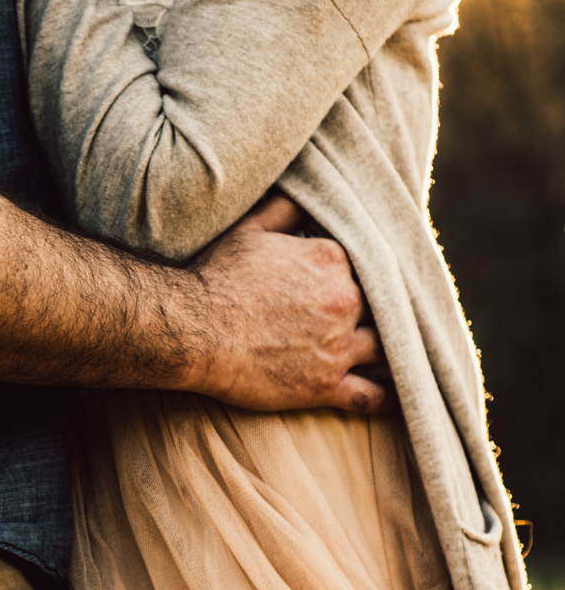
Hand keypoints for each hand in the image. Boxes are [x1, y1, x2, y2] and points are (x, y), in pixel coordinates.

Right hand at [192, 196, 388, 414]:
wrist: (193, 330)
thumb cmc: (217, 277)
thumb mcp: (251, 228)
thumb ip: (289, 207)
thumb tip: (312, 192)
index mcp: (332, 260)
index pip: (369, 264)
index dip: (363, 273)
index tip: (358, 281)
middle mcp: (344, 301)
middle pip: (384, 305)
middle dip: (381, 310)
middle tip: (382, 316)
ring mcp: (339, 346)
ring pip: (387, 348)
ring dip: (391, 349)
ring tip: (397, 352)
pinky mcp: (326, 385)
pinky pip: (372, 395)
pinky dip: (389, 397)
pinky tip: (397, 395)